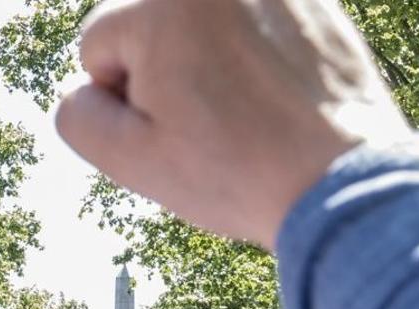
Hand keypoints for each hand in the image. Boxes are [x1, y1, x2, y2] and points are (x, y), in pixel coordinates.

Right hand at [55, 0, 409, 249]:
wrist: (341, 182)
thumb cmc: (234, 171)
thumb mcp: (130, 159)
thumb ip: (77, 115)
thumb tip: (87, 87)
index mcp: (159, 4)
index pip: (98, 44)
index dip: (125, 100)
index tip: (179, 128)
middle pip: (147, 21)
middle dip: (163, 68)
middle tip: (212, 118)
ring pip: (195, 20)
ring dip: (205, 57)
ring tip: (245, 108)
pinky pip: (246, 18)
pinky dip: (249, 48)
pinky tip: (272, 91)